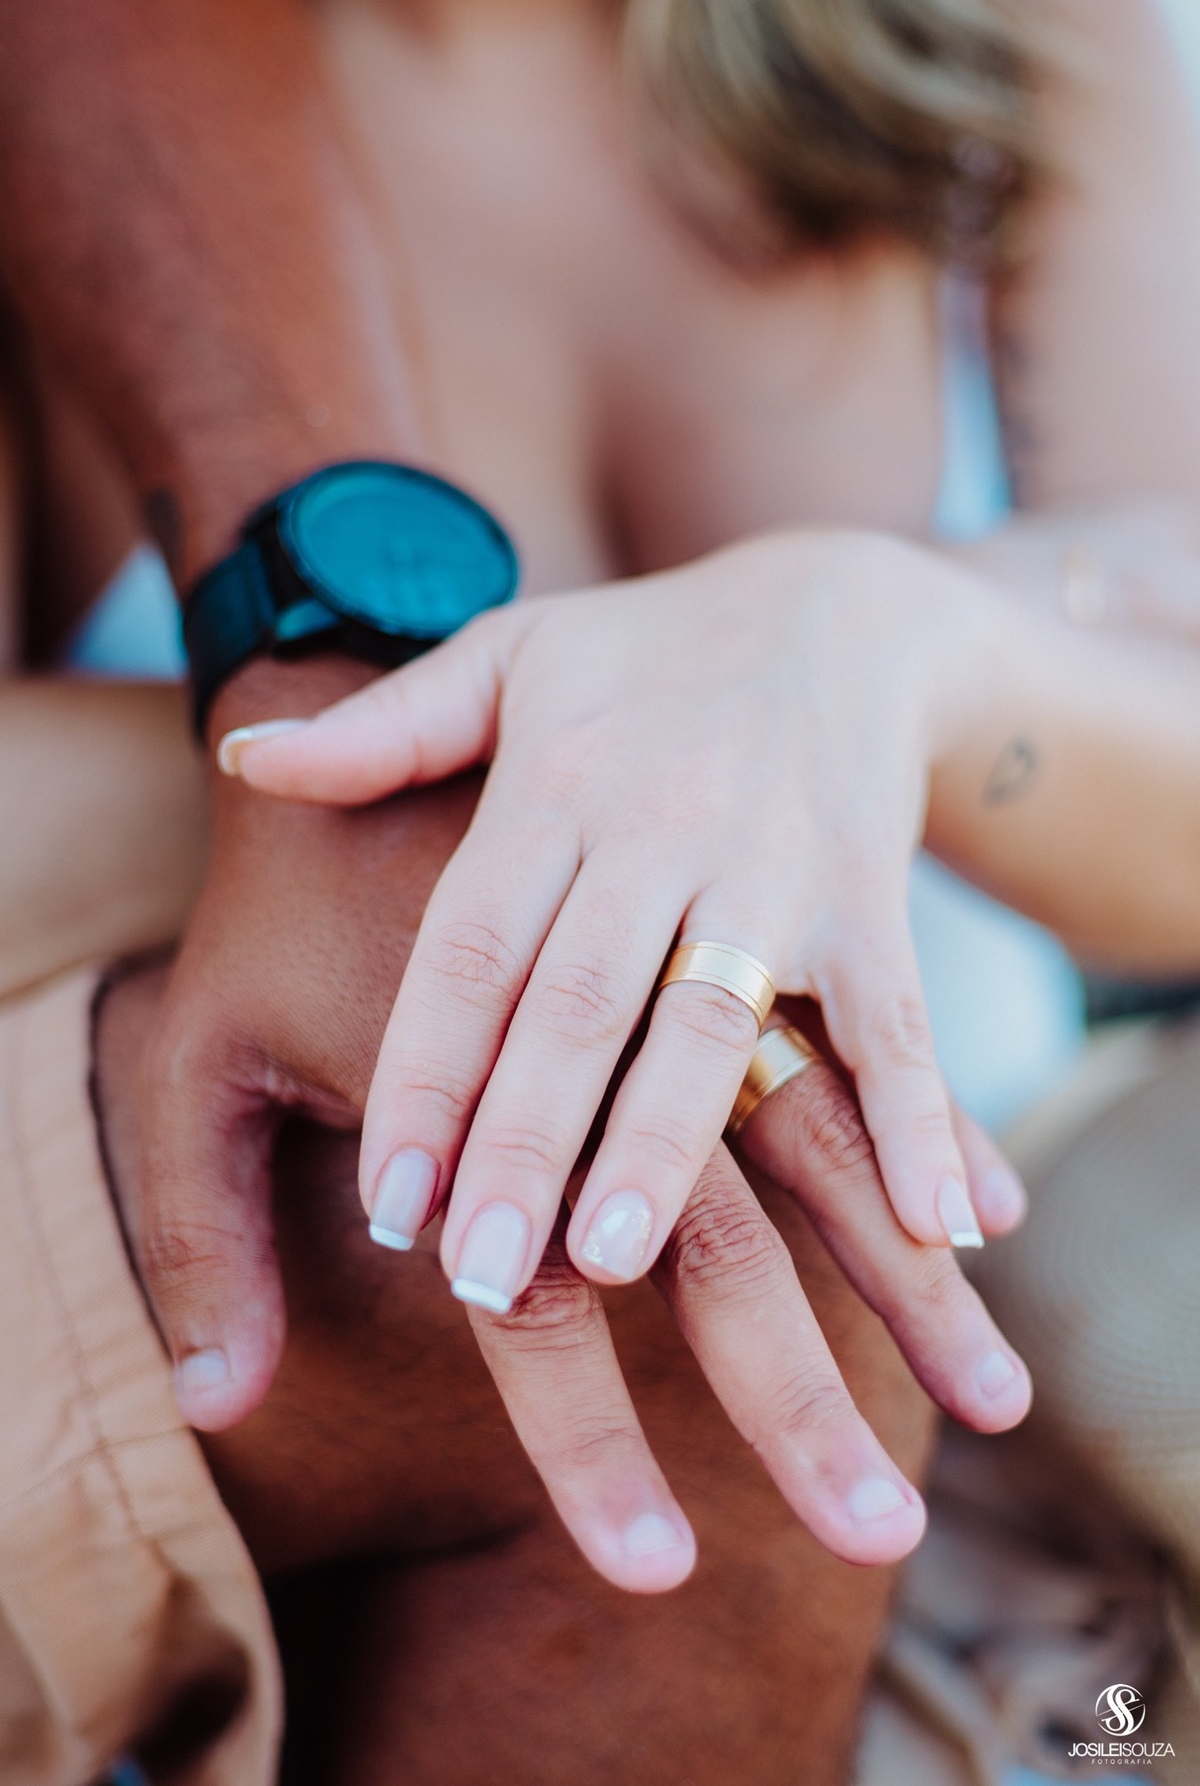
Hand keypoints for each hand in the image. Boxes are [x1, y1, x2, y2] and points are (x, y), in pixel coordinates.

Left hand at [139, 646, 1028, 1588]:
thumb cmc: (644, 653)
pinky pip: (895, 1018)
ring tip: (608, 1262)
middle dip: (522, 1142)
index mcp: (555, 780)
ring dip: (662, 1144)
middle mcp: (659, 826)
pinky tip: (929, 1222)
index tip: (385, 1202)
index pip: (472, 945)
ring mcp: (773, 865)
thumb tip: (245, 756)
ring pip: (712, 1022)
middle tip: (475, 1276)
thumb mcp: (508, 656)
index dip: (424, 1071)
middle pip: (578, 1001)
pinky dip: (919, 1117)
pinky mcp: (870, 895)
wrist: (843, 606)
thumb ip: (385, 727)